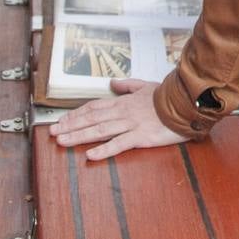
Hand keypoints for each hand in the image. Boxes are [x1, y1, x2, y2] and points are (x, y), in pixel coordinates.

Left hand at [50, 79, 188, 159]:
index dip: (76, 114)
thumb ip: (128, 85)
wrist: (187, 102)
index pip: (94, 107)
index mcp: (123, 101)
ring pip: (100, 130)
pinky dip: (104, 150)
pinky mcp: (141, 136)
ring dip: (79, 136)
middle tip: (52, 133)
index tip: (61, 121)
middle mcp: (123, 112)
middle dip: (70, 126)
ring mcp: (131, 124)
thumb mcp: (146, 86)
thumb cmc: (167, 96)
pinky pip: (120, 144)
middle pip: (92, 118)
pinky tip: (91, 155)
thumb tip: (113, 82)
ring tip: (62, 141)